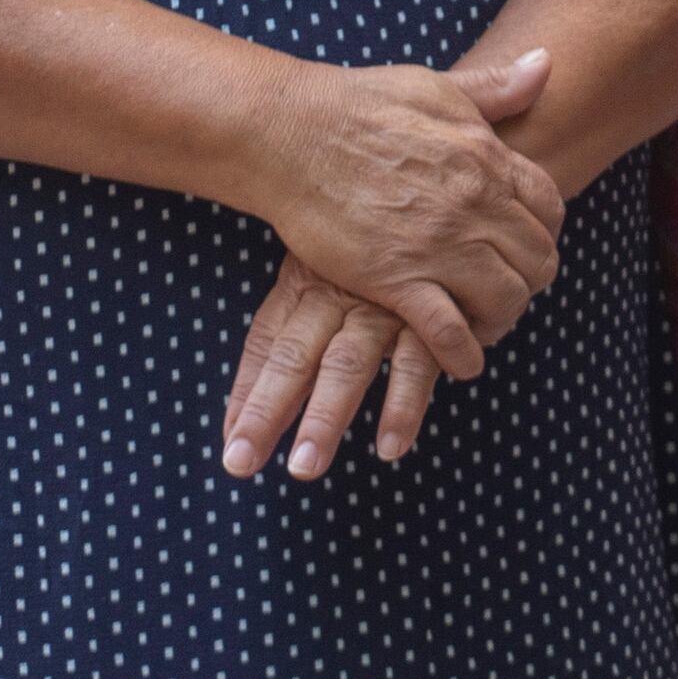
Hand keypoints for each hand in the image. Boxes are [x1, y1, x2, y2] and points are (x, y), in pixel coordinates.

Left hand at [219, 253, 443, 479]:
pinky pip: (416, 364)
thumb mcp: (329, 270)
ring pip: (347, 364)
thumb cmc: (378, 252)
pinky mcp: (434, 316)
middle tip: (240, 463)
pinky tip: (390, 447)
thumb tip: (241, 412)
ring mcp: (384, 306)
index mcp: (307, 281)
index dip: (245, 392)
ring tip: (304, 467)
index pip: (266, 340)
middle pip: (294, 357)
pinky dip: (404, 405)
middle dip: (266, 411)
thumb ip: (291, 334)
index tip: (230, 443)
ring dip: (325, 416)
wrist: (447, 211)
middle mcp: (338, 294)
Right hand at [245, 45, 562, 380]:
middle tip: (503, 288)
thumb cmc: (357, 104)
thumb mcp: (436, 85)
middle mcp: (474, 202)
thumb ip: (495, 86)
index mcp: (487, 156)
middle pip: (538, 259)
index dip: (543, 232)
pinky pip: (450, 332)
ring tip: (481, 321)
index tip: (521, 244)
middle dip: (530, 280)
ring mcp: (438, 243)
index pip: (550, 208)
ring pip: (506, 300)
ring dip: (501, 318)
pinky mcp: (396, 278)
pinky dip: (462, 353)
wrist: (290, 133)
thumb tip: (547, 63)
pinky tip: (459, 356)